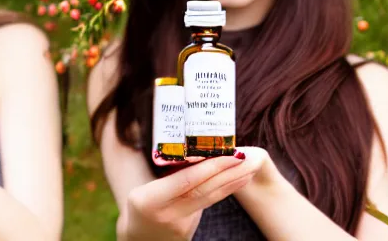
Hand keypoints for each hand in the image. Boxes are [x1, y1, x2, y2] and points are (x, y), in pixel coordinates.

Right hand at [119, 148, 267, 240]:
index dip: (211, 167)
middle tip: (248, 158)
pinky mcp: (190, 229)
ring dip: (232, 182)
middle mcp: (168, 214)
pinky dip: (223, 190)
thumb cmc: (139, 207)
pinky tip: (236, 181)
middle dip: (229, 173)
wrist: (138, 238)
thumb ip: (165, 178)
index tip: (230, 155)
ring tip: (249, 168)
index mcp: (150, 200)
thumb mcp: (141, 190)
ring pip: (210, 199)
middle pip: (204, 190)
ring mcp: (181, 225)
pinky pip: (207, 204)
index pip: (186, 181)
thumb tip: (197, 156)